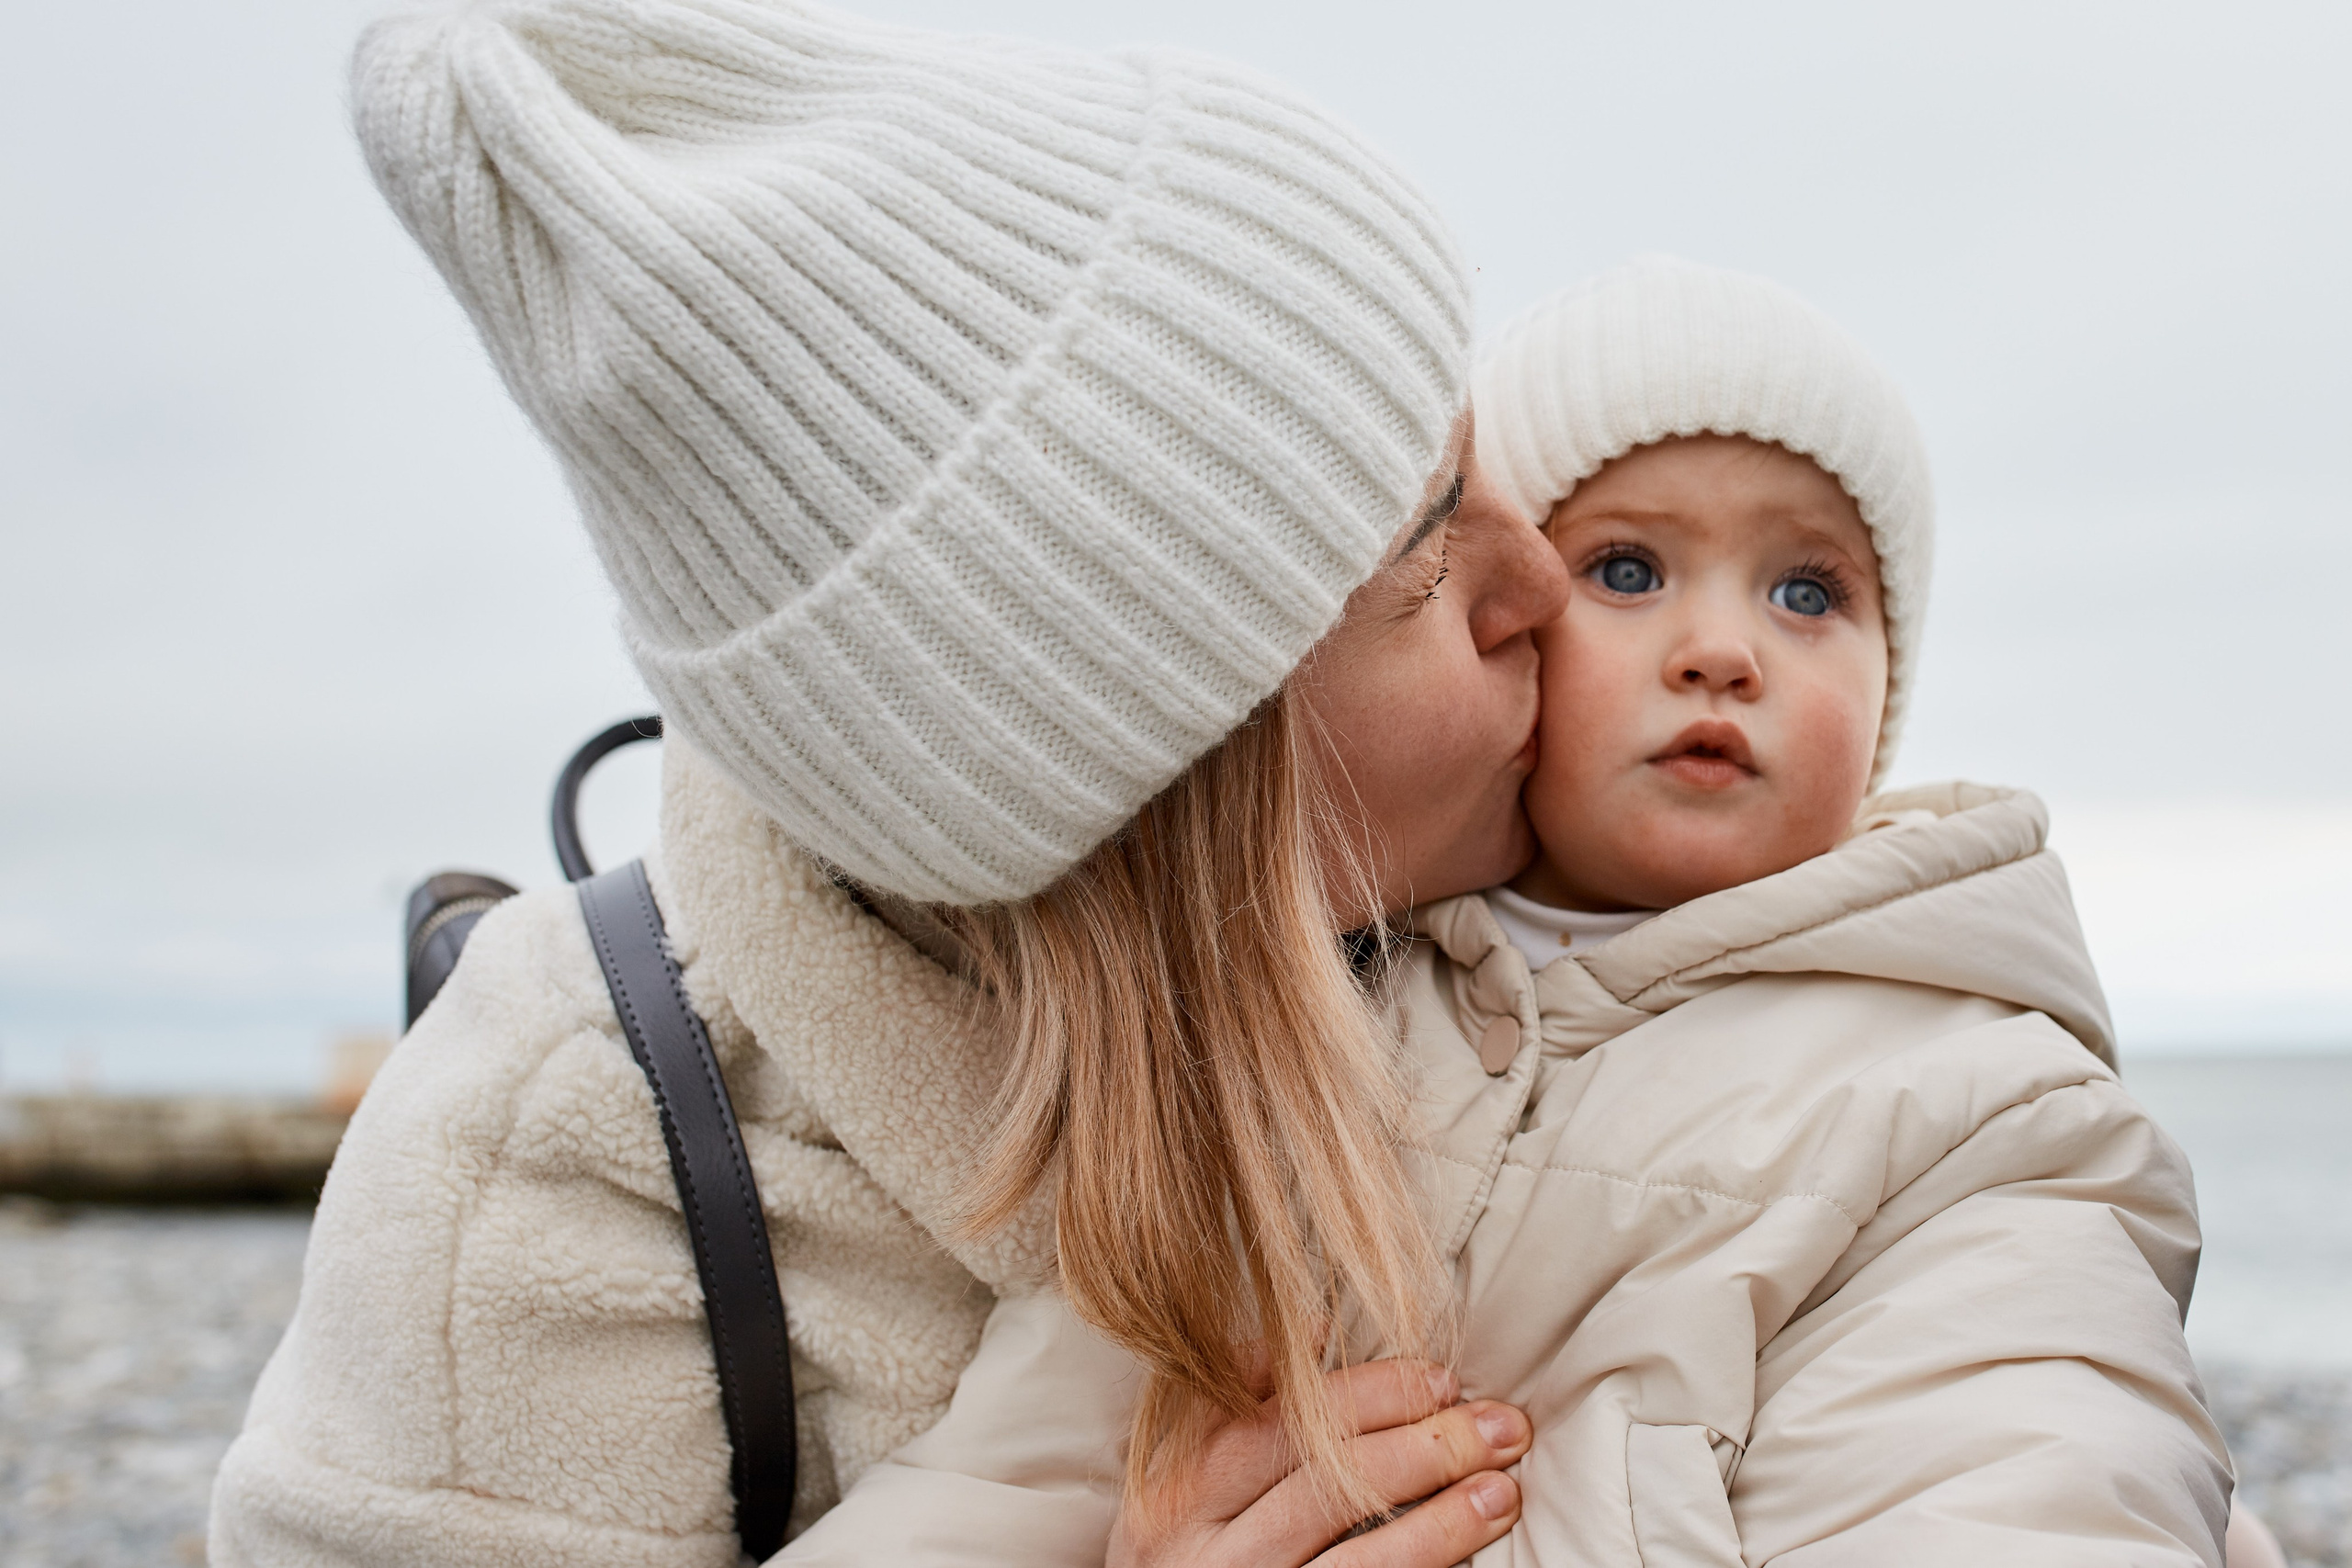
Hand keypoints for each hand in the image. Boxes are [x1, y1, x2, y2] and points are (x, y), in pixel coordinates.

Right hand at [1107, 1359, 1530, 1567]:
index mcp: (1175, 1490)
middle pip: (1323, 1482)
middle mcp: (1201, 1549)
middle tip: (1496, 1426)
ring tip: (1501, 1490)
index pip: (1280, 1422)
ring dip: (1440, 1518)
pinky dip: (1421, 1565)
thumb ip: (1238, 1403)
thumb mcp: (1184, 1483)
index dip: (1370, 1395)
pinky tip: (1467, 1552)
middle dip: (1422, 1444)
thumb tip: (1315, 1329)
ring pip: (1353, 1554)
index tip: (1440, 1381)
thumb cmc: (1187, 1556)